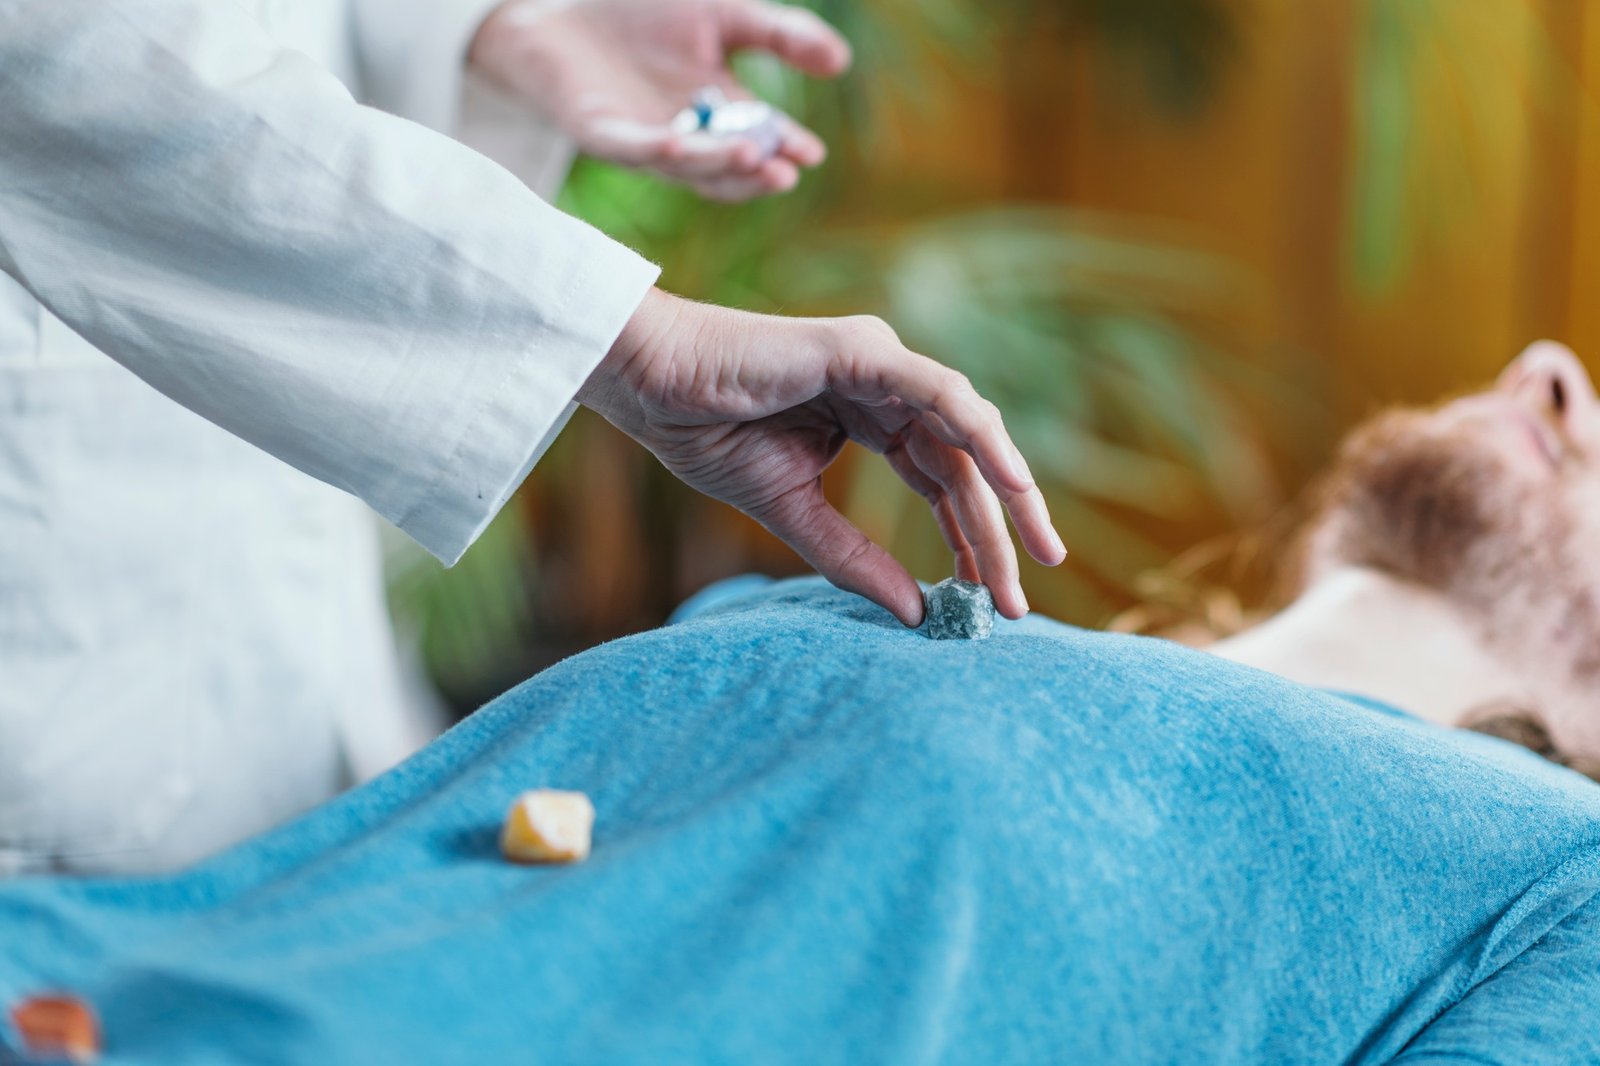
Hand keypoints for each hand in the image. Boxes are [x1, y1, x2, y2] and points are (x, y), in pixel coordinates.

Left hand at [469, 0, 849, 201]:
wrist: (561, 6)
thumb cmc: (642, 12)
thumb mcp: (724, 14)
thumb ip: (780, 35)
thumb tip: (840, 61)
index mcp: (719, 114)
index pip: (760, 139)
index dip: (784, 149)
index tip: (810, 154)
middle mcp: (687, 137)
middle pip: (725, 169)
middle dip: (754, 173)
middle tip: (783, 171)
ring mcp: (644, 141)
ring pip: (686, 167)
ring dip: (716, 166)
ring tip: (748, 158)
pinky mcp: (602, 134)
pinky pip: (634, 149)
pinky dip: (659, 151)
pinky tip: (682, 146)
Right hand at [579, 289, 1067, 625]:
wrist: (651, 388)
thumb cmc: (705, 433)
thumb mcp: (793, 513)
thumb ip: (853, 558)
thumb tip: (914, 612)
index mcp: (871, 418)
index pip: (941, 484)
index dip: (971, 540)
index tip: (994, 600)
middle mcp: (888, 387)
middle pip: (965, 465)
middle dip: (999, 532)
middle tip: (1023, 598)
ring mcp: (881, 363)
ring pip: (967, 433)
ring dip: (1007, 495)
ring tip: (1033, 556)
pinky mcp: (866, 351)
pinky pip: (945, 396)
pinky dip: (984, 438)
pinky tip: (1014, 485)